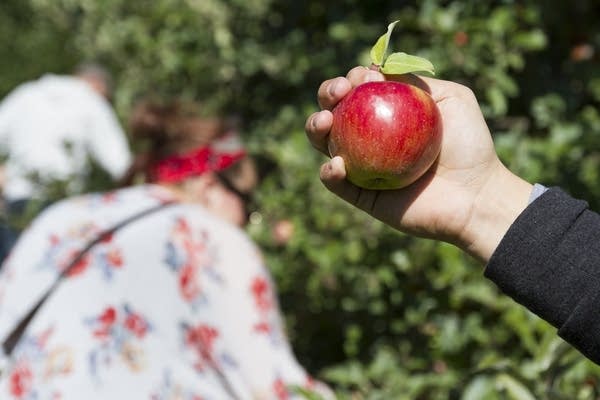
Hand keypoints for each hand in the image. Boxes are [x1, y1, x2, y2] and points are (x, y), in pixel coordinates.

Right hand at [305, 67, 531, 261]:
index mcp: (388, 113)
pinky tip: (338, 164)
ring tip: (324, 122)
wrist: (475, 196)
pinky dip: (329, 173)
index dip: (353, 78)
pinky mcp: (361, 195)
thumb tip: (377, 69)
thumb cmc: (470, 146)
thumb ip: (415, 81)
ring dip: (316, 128)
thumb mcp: (452, 99)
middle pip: (336, 111)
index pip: (360, 90)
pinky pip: (335, 183)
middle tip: (337, 93)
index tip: (363, 77)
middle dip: (327, 95)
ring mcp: (363, 166)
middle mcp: (371, 138)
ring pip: (326, 144)